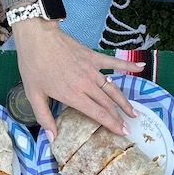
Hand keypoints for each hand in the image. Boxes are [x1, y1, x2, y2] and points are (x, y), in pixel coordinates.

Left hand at [13, 17, 144, 139]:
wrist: (37, 37)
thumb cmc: (33, 65)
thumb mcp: (33, 95)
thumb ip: (44, 118)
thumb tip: (53, 138)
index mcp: (73, 95)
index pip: (98, 113)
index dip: (112, 124)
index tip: (122, 133)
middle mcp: (86, 84)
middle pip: (108, 103)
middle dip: (119, 117)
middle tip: (128, 128)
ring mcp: (91, 69)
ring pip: (113, 88)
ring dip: (124, 101)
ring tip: (134, 112)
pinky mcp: (92, 56)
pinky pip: (113, 62)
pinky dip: (127, 65)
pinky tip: (140, 68)